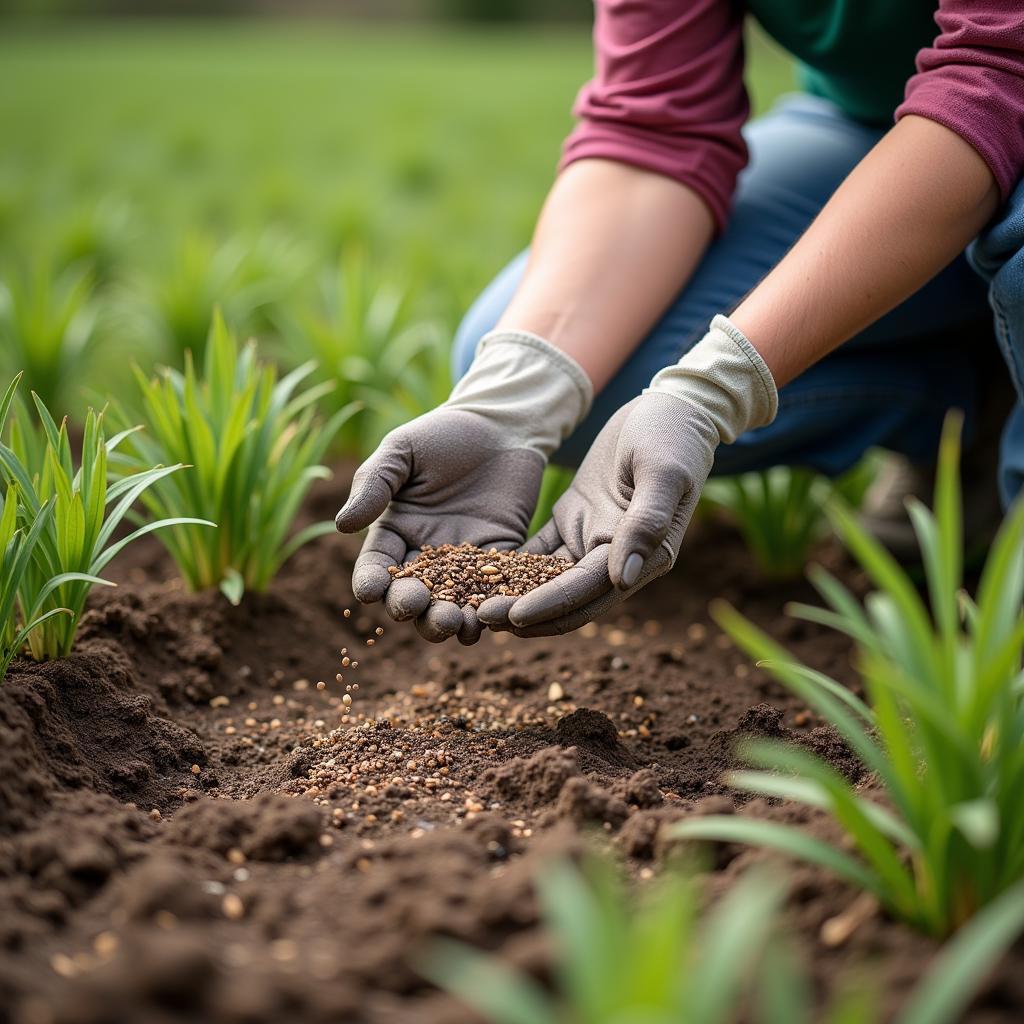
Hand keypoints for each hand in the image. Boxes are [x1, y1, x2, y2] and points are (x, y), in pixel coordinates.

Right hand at [335, 408, 543, 643]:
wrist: (502, 425)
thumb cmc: (444, 433)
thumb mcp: (402, 451)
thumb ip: (374, 485)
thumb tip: (343, 526)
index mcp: (395, 530)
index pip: (376, 566)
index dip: (371, 582)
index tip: (370, 592)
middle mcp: (426, 554)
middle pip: (411, 594)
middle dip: (410, 606)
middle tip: (415, 607)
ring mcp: (464, 561)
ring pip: (450, 604)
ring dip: (446, 620)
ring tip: (451, 624)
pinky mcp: (501, 559)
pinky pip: (492, 593)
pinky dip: (488, 611)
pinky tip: (486, 621)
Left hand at [479, 315, 777, 635]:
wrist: (673, 408)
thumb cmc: (675, 438)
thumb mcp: (664, 474)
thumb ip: (646, 523)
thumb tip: (623, 579)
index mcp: (645, 557)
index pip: (589, 591)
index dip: (551, 606)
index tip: (515, 617)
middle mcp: (616, 558)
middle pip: (565, 599)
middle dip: (525, 613)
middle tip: (478, 618)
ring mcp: (593, 542)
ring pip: (548, 582)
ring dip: (514, 596)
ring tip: (471, 604)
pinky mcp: (574, 522)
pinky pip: (540, 553)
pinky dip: (512, 565)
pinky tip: (477, 570)